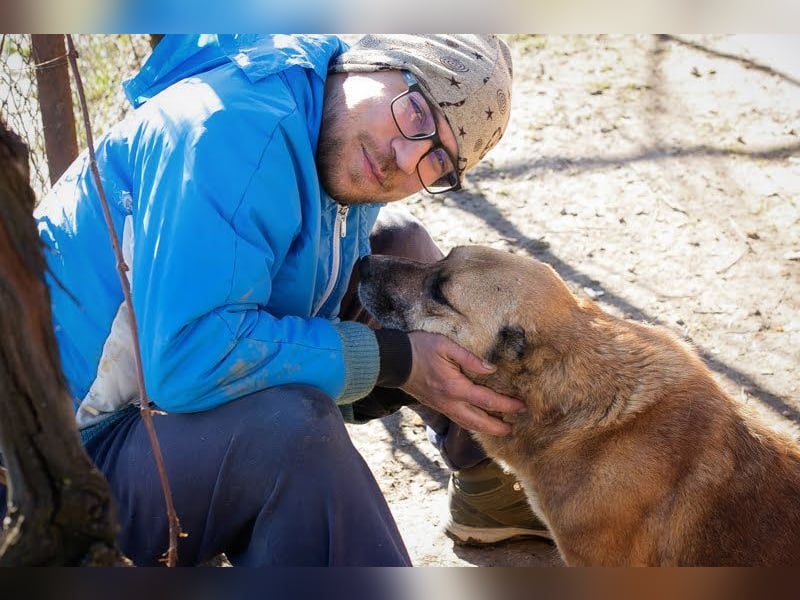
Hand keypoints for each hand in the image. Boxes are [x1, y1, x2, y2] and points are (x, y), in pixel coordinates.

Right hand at [400, 331, 525, 435]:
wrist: (394, 361)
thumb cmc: (420, 349)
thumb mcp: (446, 346)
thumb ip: (470, 358)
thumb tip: (491, 370)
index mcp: (455, 388)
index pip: (487, 400)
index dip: (506, 405)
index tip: (522, 407)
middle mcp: (450, 402)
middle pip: (479, 422)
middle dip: (498, 428)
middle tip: (514, 429)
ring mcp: (442, 406)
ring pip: (467, 424)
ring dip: (485, 429)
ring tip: (500, 430)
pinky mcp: (437, 405)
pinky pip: (458, 419)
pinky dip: (471, 424)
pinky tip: (477, 421)